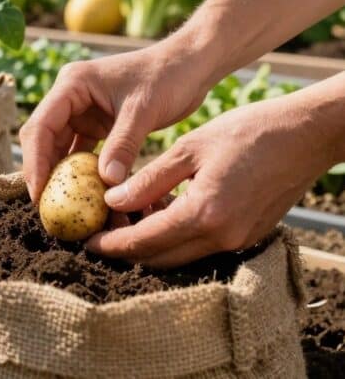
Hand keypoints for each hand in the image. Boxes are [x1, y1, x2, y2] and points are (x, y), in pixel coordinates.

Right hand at [19, 41, 210, 202]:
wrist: (190, 65)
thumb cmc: (167, 76)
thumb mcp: (143, 112)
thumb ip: (122, 146)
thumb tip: (107, 184)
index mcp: (72, 84)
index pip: (41, 125)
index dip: (35, 160)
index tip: (39, 191)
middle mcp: (70, 96)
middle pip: (43, 137)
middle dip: (42, 170)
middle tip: (45, 204)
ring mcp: (83, 110)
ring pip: (59, 146)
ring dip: (60, 173)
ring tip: (60, 204)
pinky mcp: (98, 123)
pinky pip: (81, 150)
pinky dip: (81, 170)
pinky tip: (83, 193)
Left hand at [86, 93, 336, 266]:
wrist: (306, 135)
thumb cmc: (248, 132)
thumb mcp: (189, 149)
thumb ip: (148, 180)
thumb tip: (111, 202)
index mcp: (203, 215)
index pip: (143, 243)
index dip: (109, 244)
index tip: (85, 240)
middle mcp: (222, 237)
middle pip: (159, 258)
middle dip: (125, 248)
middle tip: (99, 229)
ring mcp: (238, 241)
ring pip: (180, 255)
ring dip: (150, 241)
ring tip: (126, 214)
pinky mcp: (247, 235)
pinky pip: (200, 245)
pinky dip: (175, 234)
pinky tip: (160, 208)